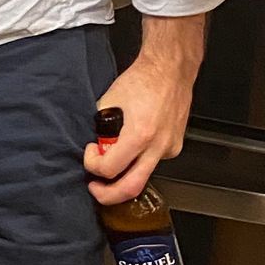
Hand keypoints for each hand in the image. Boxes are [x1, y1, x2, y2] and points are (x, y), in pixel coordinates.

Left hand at [84, 16, 203, 203]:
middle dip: (108, 194)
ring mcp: (169, 148)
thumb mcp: (108, 103)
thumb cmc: (141, 80)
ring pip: (144, 175)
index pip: (110, 168)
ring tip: (112, 161)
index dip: (93, 165)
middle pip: (131, 188)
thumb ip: (101, 128)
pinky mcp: (175, 147)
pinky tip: (133, 146)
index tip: (90, 154)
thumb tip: (95, 145)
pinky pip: (153, 162)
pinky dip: (138, 159)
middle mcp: (158, 146)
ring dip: (124, 175)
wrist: (170, 70)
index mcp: (139, 134)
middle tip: (95, 189)